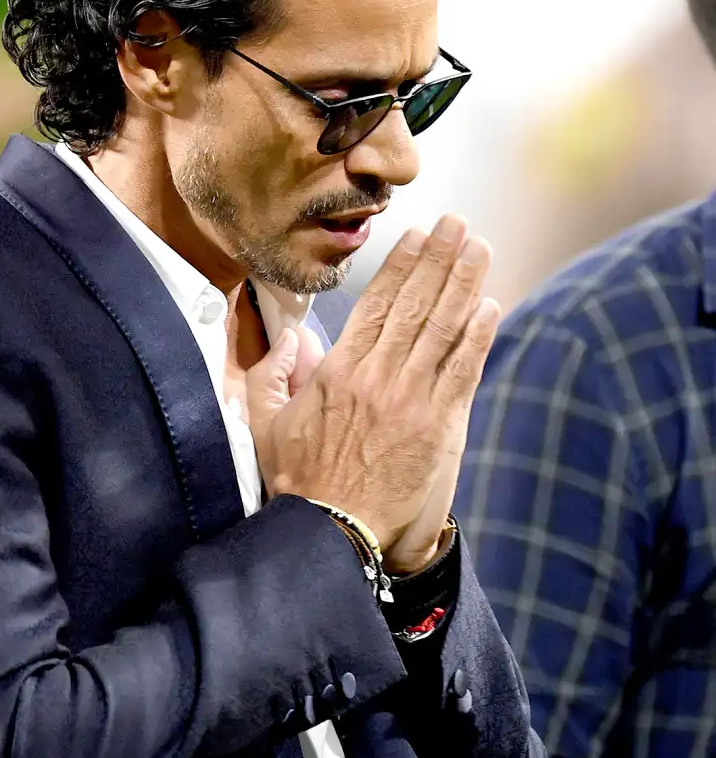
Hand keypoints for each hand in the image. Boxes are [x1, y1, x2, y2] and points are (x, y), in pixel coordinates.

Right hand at [247, 216, 499, 567]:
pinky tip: (490, 307)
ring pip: (443, 329)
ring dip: (465, 285)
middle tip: (459, 225)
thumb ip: (270, 375)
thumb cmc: (299, 480)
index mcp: (339, 372)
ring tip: (479, 250)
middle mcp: (378, 377)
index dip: (402, 266)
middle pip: (415, 305)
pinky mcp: (438, 427)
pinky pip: (463, 371)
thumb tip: (290, 338)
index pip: (377, 304)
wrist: (332, 531)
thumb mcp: (265, 424)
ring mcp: (411, 400)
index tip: (420, 235)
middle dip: (440, 260)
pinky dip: (478, 336)